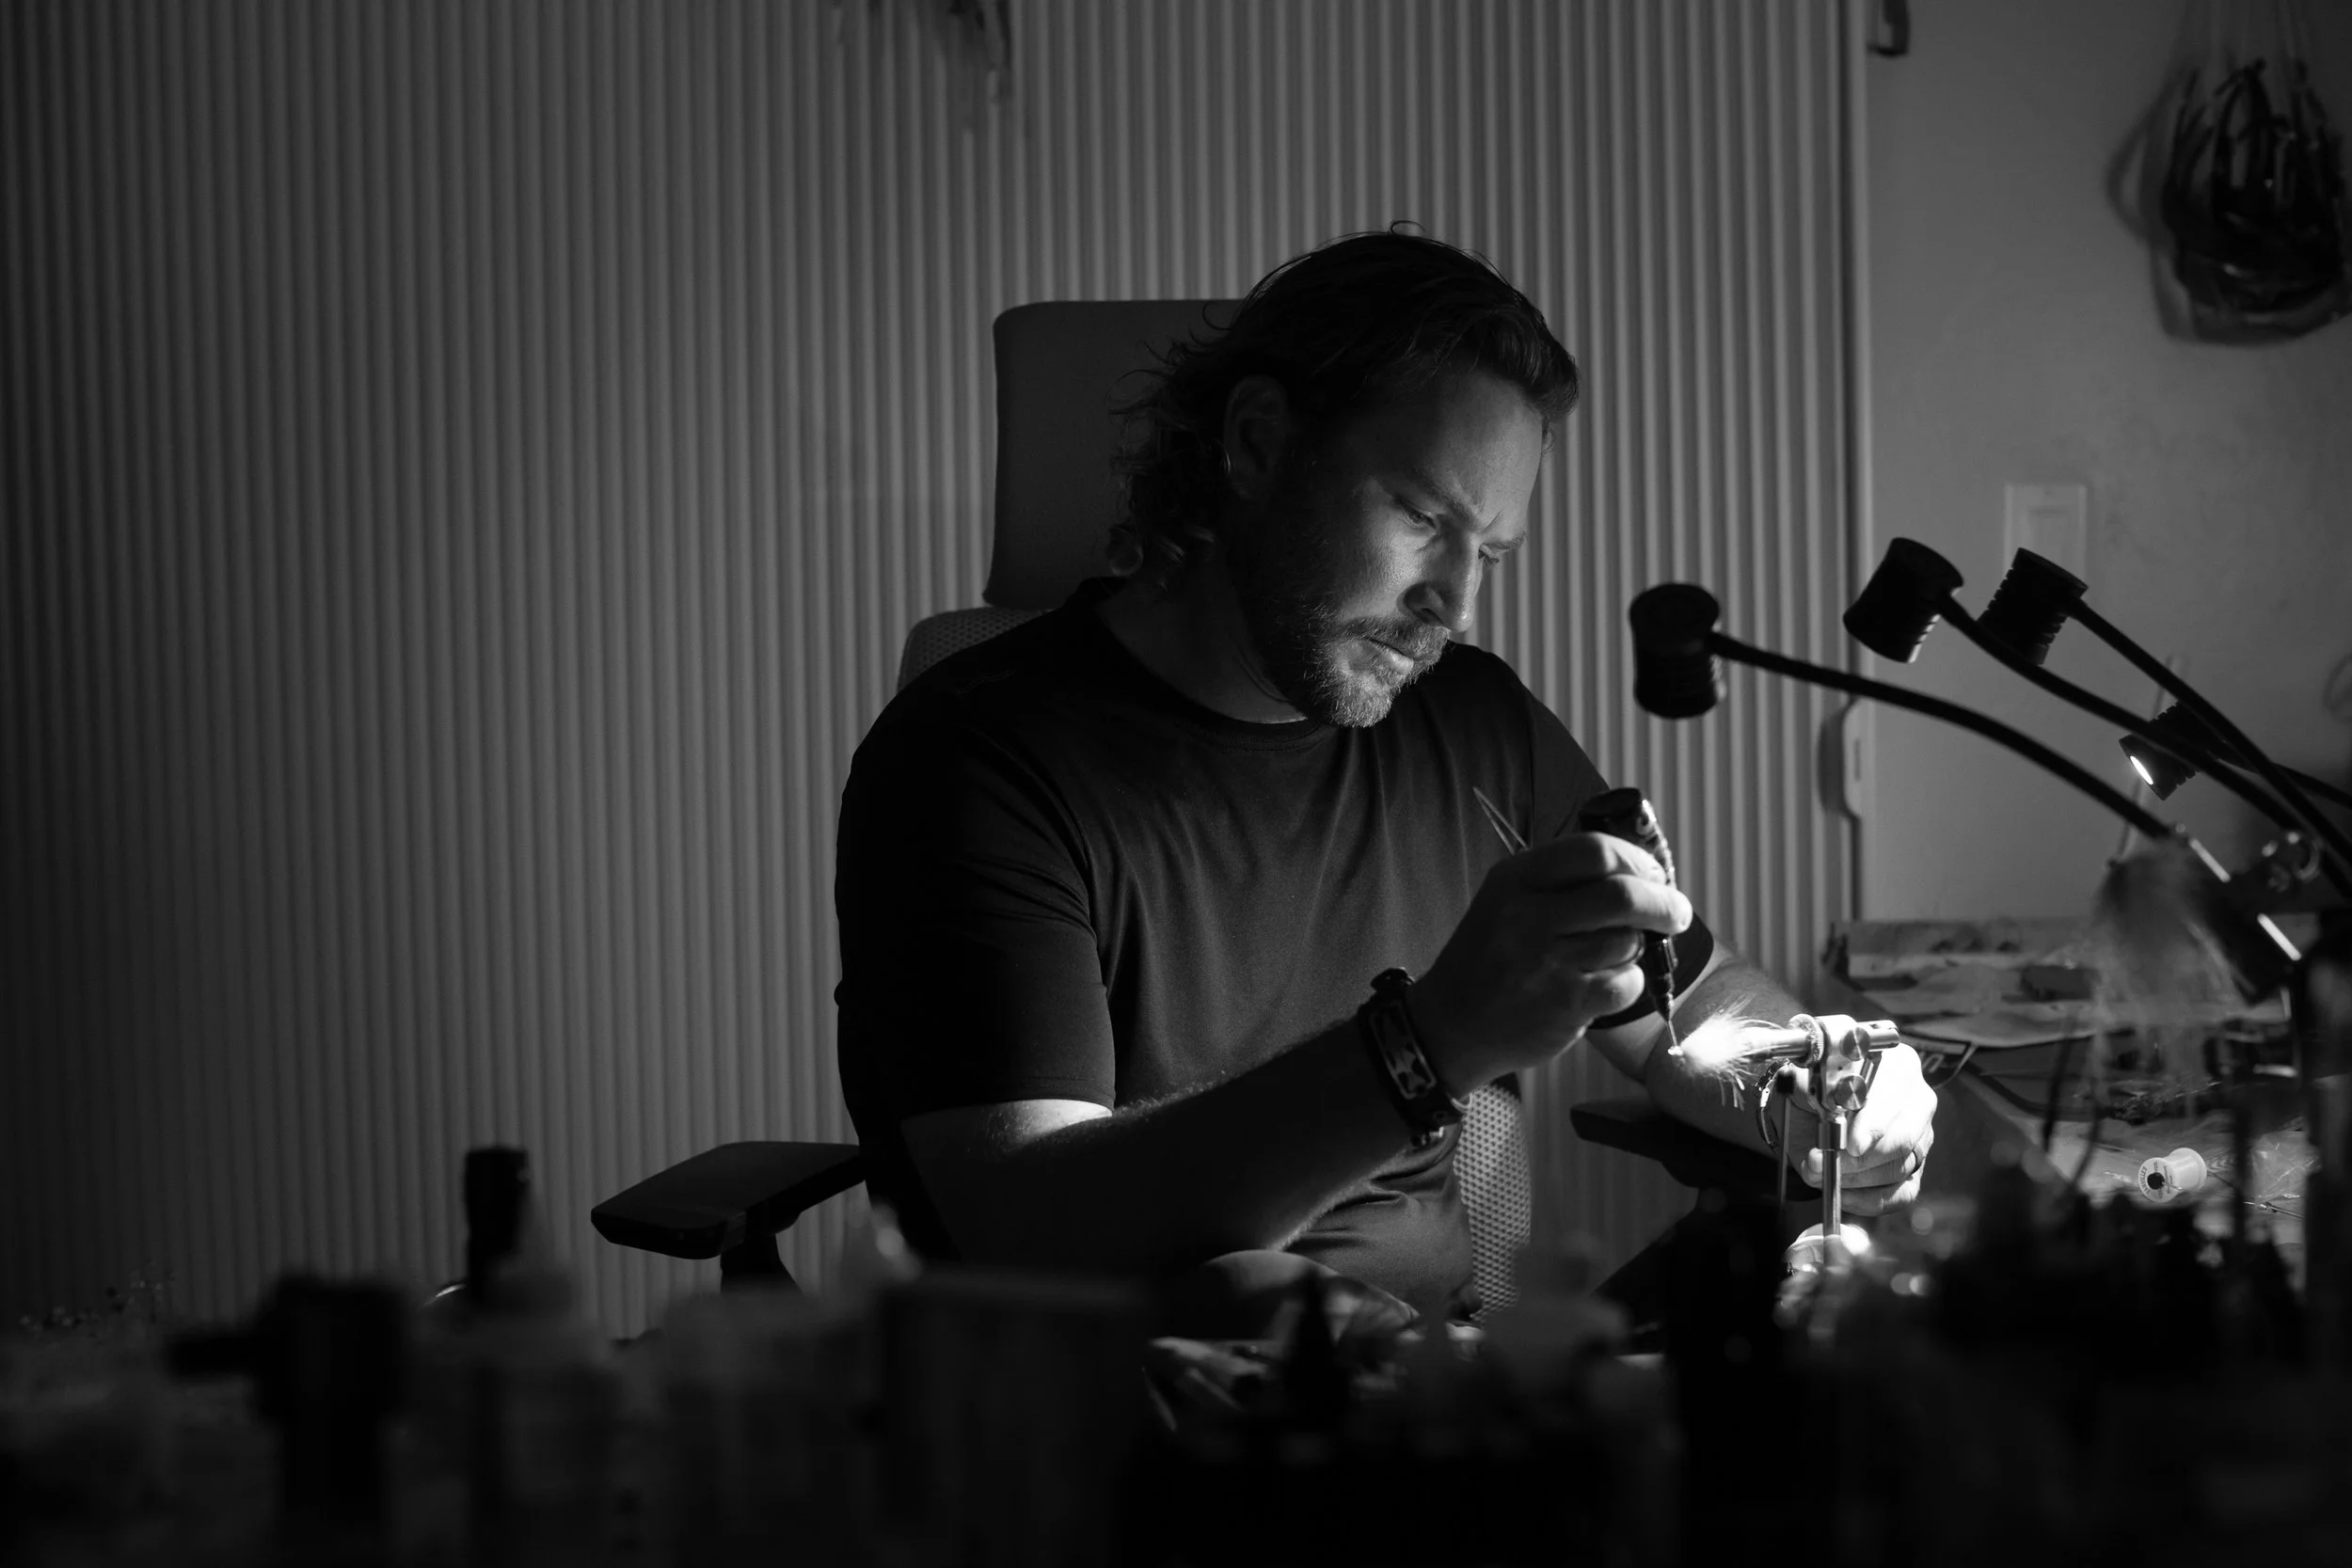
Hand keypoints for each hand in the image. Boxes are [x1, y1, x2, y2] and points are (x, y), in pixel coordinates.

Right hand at [1410, 833, 1692, 1090]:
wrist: (1453, 1024)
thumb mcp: (1508, 899)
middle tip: (1677, 912)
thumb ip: (1563, 880)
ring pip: (1628, 942)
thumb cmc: (1492, 955)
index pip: (1594, 851)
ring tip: (1617, 953)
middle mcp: (1528, 916)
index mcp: (1516, 879)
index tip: (1653, 874)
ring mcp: (1546, 963)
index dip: (1637, 860)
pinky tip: (1606, 983)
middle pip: (1622, 895)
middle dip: (1664, 902)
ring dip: (1638, 947)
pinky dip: (1628, 982)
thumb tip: (1644, 871)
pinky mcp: (1564, 1005)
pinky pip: (1624, 983)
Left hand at [1780, 1043, 1937, 1213]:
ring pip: (1899, 1168)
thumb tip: (1826, 1109)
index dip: (1874, 1124)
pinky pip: (1900, 1194)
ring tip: (1819, 1171)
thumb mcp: (1803, 1077)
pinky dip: (1867, 1200)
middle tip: (1821, 1163)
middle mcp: (1916, 1099)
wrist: (1805, 1106)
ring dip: (1853, 1178)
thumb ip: (1812, 1087)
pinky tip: (1841, 1193)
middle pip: (1902, 1139)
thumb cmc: (1809, 1087)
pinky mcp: (1914, 1167)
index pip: (1896, 1097)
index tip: (1851, 1145)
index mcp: (1897, 1064)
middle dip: (1858, 1160)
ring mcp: (1920, 1136)